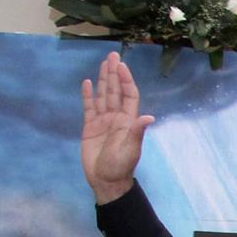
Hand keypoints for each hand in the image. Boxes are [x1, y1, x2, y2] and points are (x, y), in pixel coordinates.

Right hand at [80, 51, 153, 205]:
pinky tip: (87, 82)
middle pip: (115, 91)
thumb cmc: (120, 167)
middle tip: (113, 55)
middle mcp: (116, 118)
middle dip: (114, 73)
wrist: (105, 181)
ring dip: (103, 80)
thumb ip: (136, 132)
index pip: (128, 96)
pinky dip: (88, 95)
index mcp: (128, 122)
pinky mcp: (90, 127)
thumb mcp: (130, 150)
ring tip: (103, 63)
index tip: (122, 66)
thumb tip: (149, 117)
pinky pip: (88, 107)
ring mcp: (103, 121)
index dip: (126, 81)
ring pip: (103, 95)